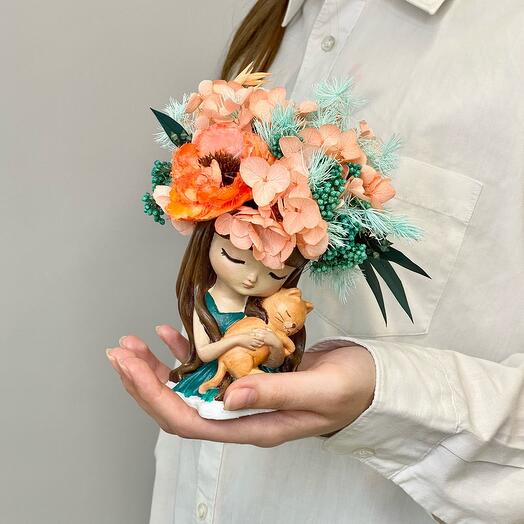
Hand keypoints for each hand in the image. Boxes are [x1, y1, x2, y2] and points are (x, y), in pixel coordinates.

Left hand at [106, 326, 375, 446]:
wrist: (373, 380)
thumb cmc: (353, 388)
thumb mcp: (319, 391)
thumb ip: (276, 393)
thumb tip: (229, 393)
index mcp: (253, 425)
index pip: (190, 419)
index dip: (154, 397)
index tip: (130, 369)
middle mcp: (242, 413)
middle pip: (180, 403)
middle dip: (144, 381)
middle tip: (119, 353)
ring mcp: (245, 393)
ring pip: (190, 385)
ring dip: (159, 366)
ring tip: (133, 344)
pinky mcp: (252, 371)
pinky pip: (211, 365)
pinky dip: (188, 351)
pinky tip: (172, 335)